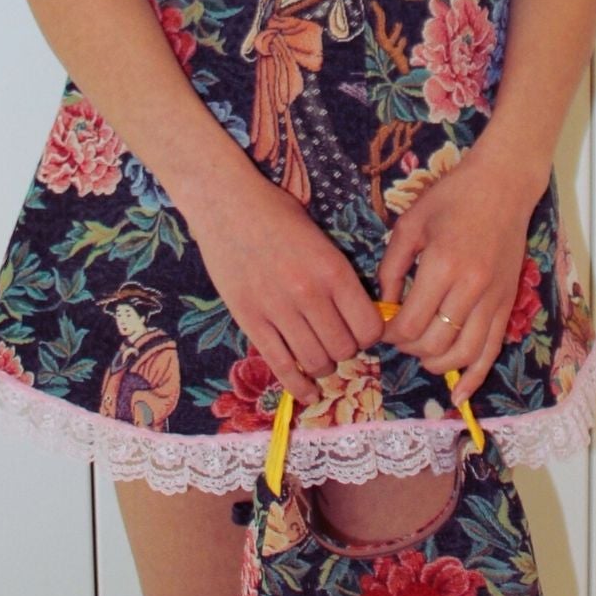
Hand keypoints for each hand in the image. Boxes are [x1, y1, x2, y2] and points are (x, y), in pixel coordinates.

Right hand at [185, 166, 384, 407]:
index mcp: (334, 269)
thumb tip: (357, 315)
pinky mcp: (250, 320)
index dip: (369, 335)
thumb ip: (338, 275)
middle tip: (336, 341)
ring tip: (319, 358)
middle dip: (345, 351)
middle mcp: (309, 293)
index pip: (369, 327)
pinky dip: (297, 386)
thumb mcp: (320, 238)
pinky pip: (280, 366)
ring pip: (315, 362)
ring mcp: (277, 309)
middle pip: (344, 349)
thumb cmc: (276, 213)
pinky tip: (305, 391)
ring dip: (322, 366)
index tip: (360, 330)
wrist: (226, 203)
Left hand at [377, 142, 547, 405]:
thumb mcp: (410, 224)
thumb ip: (392, 266)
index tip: (382, 328)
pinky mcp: (507, 303)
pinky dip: (474, 377)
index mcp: (442, 266)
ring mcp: (493, 299)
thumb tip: (383, 303)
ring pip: (462, 354)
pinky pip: (491, 350)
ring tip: (421, 355)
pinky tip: (460, 396)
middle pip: (434, 344)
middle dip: (410, 350)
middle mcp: (470, 288)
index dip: (391, 335)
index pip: (411, 323)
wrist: (503, 185)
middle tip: (399, 338)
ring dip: (436, 364)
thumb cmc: (452, 198)